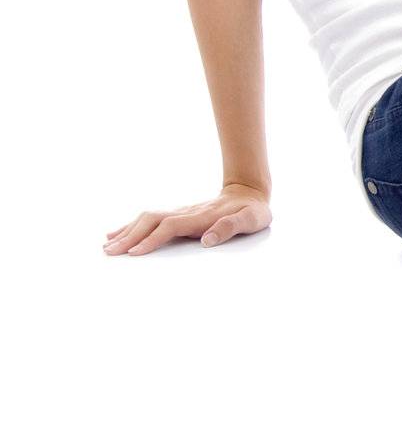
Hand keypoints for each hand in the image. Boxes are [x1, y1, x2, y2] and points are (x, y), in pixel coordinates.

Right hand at [103, 183, 271, 255]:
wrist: (250, 191)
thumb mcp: (252, 219)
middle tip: (109, 253)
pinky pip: (150, 219)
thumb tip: (207, 240)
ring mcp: (181, 211)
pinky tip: (117, 234)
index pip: (171, 226)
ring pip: (147, 217)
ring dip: (127, 230)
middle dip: (130, 236)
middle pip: (152, 220)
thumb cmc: (253, 210)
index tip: (134, 253)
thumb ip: (232, 227)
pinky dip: (131, 226)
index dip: (152, 239)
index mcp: (202, 216)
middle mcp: (187, 212)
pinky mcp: (178, 214)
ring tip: (106, 245)